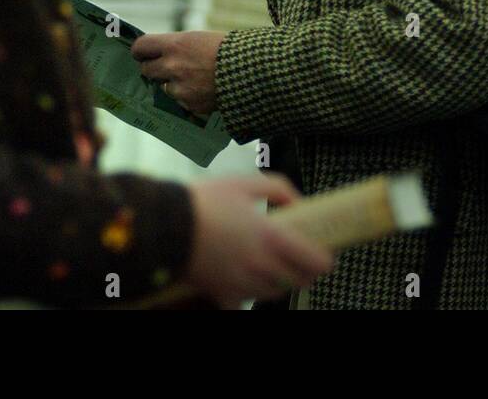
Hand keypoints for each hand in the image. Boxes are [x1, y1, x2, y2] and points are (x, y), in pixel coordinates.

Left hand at [131, 31, 224, 115]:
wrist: (252, 70)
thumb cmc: (228, 49)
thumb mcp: (199, 38)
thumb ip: (177, 46)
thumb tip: (161, 52)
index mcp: (174, 45)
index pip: (141, 47)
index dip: (141, 51)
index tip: (144, 53)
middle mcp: (172, 67)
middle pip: (146, 69)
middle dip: (154, 68)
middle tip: (164, 67)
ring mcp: (180, 88)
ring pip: (164, 87)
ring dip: (173, 84)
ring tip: (192, 78)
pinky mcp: (189, 105)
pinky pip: (180, 101)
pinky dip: (188, 97)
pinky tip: (203, 89)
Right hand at [185, 174, 333, 307]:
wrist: (163, 226)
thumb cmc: (203, 202)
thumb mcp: (244, 183)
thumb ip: (278, 189)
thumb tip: (298, 202)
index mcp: (271, 237)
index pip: (315, 262)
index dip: (325, 259)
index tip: (324, 253)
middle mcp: (261, 266)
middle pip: (299, 282)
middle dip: (305, 271)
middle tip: (301, 258)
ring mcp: (242, 284)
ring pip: (275, 293)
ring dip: (280, 282)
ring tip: (272, 265)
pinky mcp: (222, 294)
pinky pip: (243, 304)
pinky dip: (248, 295)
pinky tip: (244, 281)